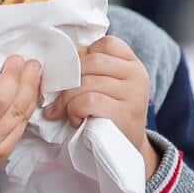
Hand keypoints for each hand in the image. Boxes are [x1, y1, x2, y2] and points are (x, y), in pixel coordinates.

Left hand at [41, 36, 159, 176]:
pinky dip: (74, 111)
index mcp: (131, 63)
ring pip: (86, 82)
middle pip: (90, 63)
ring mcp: (134, 94)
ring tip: (69, 112)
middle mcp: (137, 75)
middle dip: (67, 81)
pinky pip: (88, 101)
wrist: (125, 148)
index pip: (104, 44)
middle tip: (58, 98)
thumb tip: (56, 61)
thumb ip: (90, 69)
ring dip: (68, 100)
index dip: (81, 57)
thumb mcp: (106, 85)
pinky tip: (76, 120)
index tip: (75, 76)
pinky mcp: (125, 114)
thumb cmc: (108, 113)